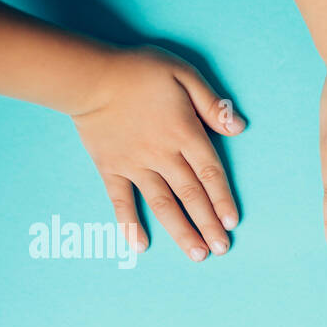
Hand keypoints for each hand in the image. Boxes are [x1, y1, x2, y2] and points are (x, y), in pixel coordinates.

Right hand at [73, 46, 245, 260]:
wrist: (87, 75)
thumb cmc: (138, 71)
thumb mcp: (183, 74)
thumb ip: (212, 104)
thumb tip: (239, 127)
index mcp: (184, 133)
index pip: (210, 173)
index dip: (222, 200)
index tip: (231, 223)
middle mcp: (162, 154)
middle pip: (190, 195)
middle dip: (207, 224)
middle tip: (221, 249)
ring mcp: (135, 165)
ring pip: (162, 204)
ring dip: (181, 231)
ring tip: (197, 255)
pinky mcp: (110, 168)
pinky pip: (121, 200)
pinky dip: (129, 224)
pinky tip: (140, 246)